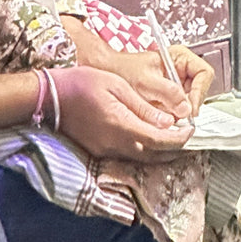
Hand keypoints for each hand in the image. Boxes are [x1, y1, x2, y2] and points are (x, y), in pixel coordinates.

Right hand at [52, 66, 193, 162]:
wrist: (49, 96)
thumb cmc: (81, 83)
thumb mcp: (117, 86)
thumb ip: (142, 106)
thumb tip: (167, 121)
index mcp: (120, 124)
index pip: (158, 140)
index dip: (178, 139)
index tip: (191, 131)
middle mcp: (113, 143)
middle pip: (152, 155)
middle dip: (174, 149)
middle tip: (188, 138)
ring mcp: (104, 150)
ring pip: (140, 158)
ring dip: (160, 152)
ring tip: (175, 139)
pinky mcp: (98, 151)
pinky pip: (127, 155)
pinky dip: (143, 150)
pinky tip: (150, 140)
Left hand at [105, 46, 214, 119]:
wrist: (107, 75)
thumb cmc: (123, 70)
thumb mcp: (145, 81)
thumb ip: (167, 93)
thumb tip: (186, 108)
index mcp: (180, 57)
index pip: (204, 73)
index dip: (200, 91)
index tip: (190, 108)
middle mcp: (181, 70)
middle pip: (200, 90)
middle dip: (190, 104)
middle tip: (179, 116)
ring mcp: (176, 84)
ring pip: (190, 102)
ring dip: (180, 112)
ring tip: (165, 115)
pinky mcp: (169, 98)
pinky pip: (179, 109)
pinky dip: (172, 116)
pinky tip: (161, 116)